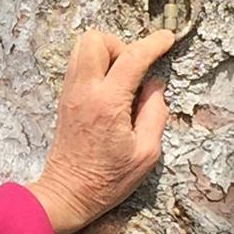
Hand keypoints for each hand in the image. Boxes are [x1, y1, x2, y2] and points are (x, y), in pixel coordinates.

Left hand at [28, 29, 175, 233]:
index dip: (154, 43)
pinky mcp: (65, 100)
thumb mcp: (147, 153)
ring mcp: (70, 94)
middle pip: (95, 39)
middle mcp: (84, 92)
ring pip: (82, 48)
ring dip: (106, 53)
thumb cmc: (108, 180)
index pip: (132, 57)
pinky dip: (97, 66)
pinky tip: (111, 89)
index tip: (168, 39)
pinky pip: (79, 65)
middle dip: (121, 44)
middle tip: (136, 69)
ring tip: (123, 79)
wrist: (67, 194)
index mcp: (107, 104)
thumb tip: (155, 85)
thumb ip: (155, 113)